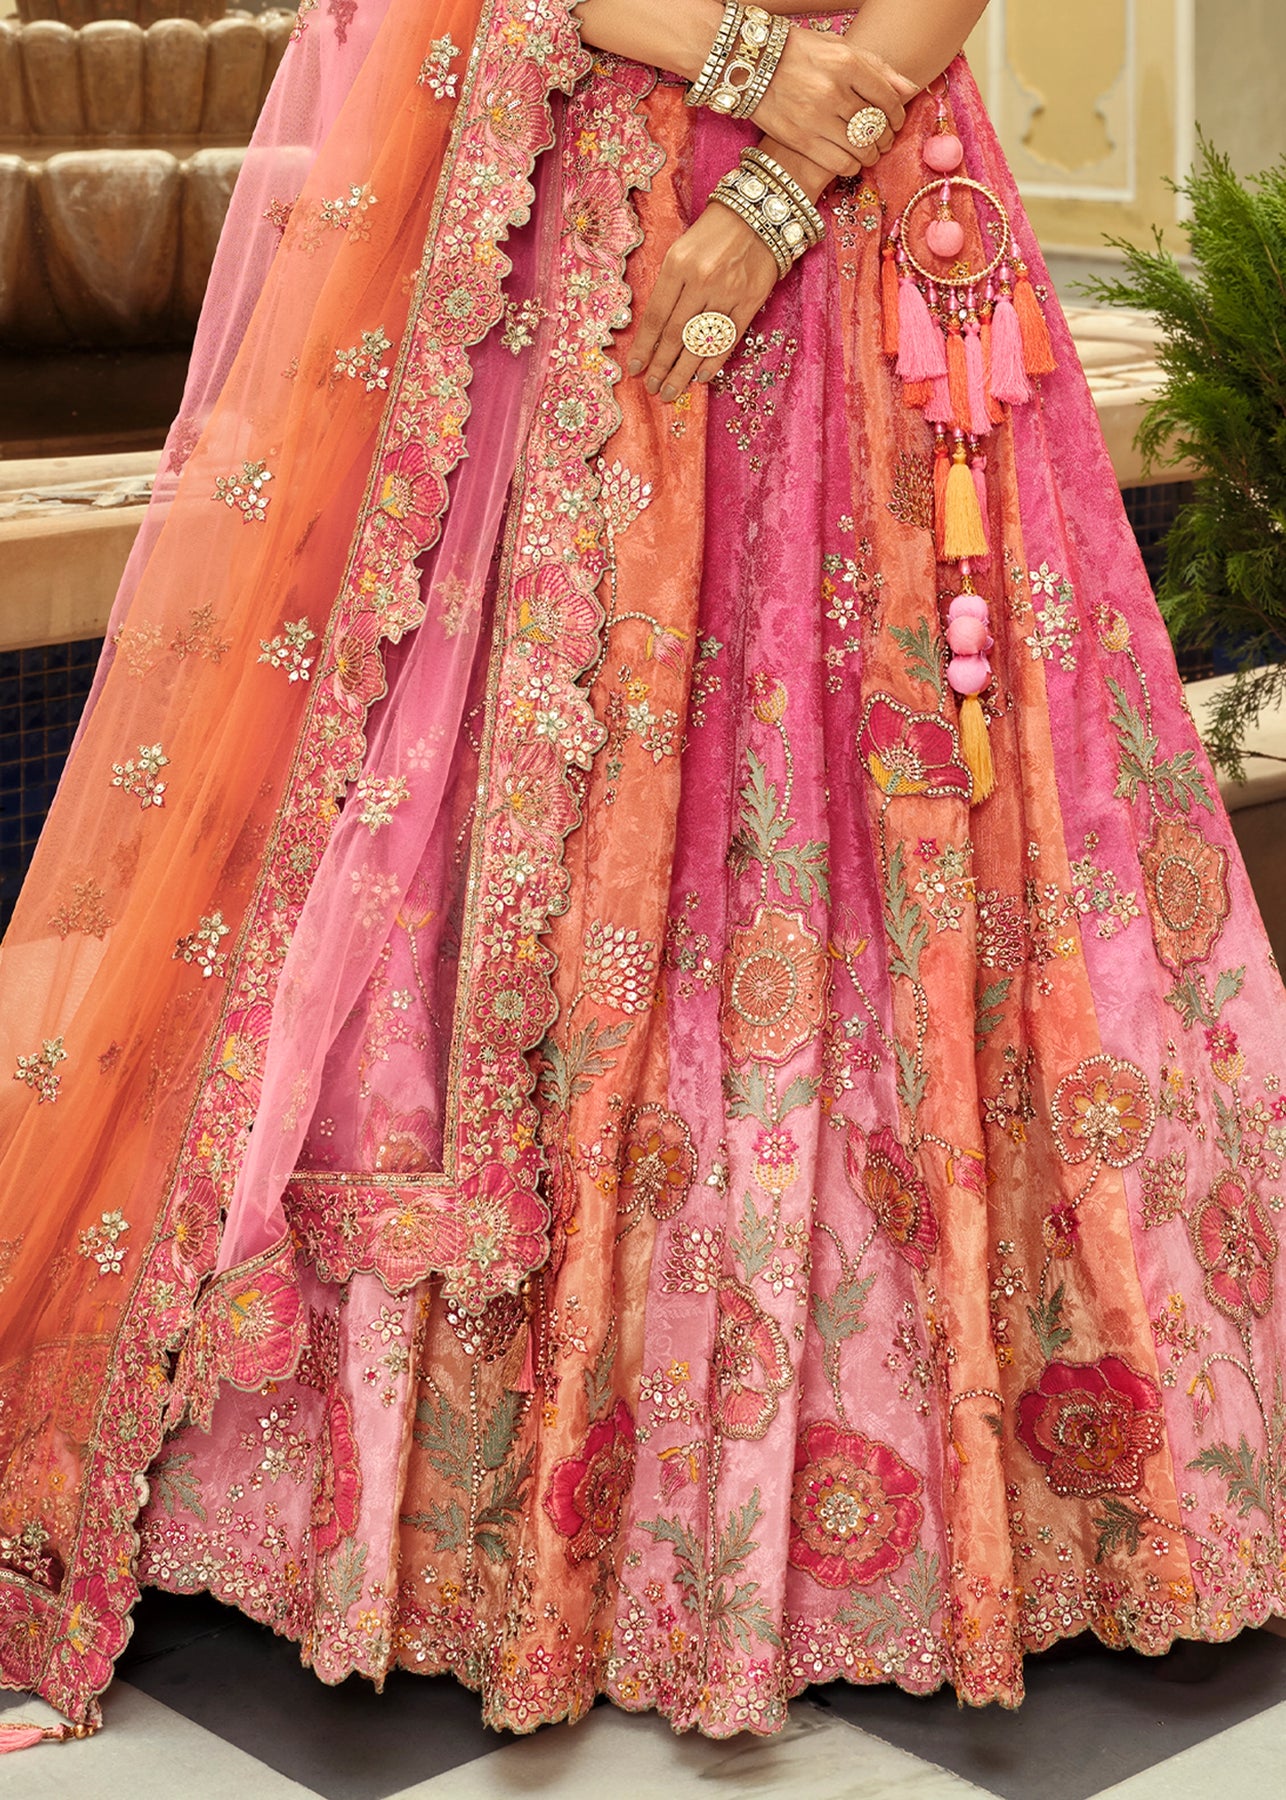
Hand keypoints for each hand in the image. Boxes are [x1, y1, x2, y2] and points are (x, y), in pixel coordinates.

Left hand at [628, 202, 779, 402]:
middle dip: (661, 367)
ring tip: (671, 391)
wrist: (761, 211)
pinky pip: (728, 339)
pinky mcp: (751, 300)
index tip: (635, 368)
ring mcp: (728, 292)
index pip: (656, 316)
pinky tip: (700, 377)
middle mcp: (702, 280)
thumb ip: (670, 285)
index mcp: (678, 264)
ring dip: (683, 372)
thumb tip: (655, 330)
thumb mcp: (682, 248)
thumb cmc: (714, 230)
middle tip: (653, 389)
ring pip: (700, 343)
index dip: (644, 347)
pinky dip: (713, 362)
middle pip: (676, 336)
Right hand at [753, 32, 915, 177]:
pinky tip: (852, 161)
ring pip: (862, 147)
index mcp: (844, 62)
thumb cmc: (798, 54)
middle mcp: (832, 90)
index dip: (898, 113)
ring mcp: (816, 117)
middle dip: (886, 136)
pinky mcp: (801, 140)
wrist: (750, 66)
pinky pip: (841, 163)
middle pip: (876, 124)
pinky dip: (853, 166)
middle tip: (884, 139)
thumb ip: (875, 67)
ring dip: (871, 154)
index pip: (887, 96)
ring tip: (869, 151)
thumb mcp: (837, 48)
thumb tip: (909, 89)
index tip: (896, 120)